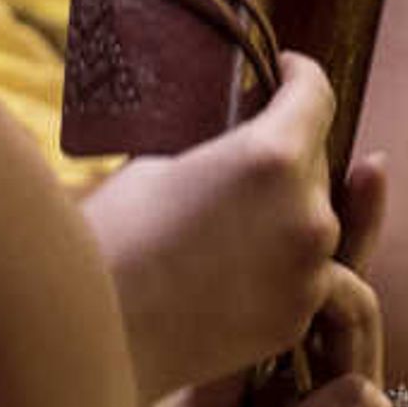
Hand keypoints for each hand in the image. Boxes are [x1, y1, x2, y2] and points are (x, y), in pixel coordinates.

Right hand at [82, 53, 346, 404]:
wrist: (90, 334)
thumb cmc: (109, 237)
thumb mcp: (157, 163)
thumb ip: (215, 148)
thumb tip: (230, 138)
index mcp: (271, 157)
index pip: (316, 93)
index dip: (299, 74)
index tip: (284, 73)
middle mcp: (306, 214)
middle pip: (317, 160)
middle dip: (287, 149)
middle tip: (239, 155)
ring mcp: (307, 272)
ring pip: (314, 220)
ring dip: (285, 210)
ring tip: (230, 220)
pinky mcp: (295, 318)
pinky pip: (304, 273)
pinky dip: (279, 263)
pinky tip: (228, 266)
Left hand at [150, 191, 407, 406]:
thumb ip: (220, 366)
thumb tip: (208, 283)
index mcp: (307, 374)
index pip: (337, 289)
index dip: (360, 228)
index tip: (366, 163)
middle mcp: (354, 401)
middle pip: (362, 315)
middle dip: (331, 301)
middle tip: (291, 313)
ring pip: (359, 396)